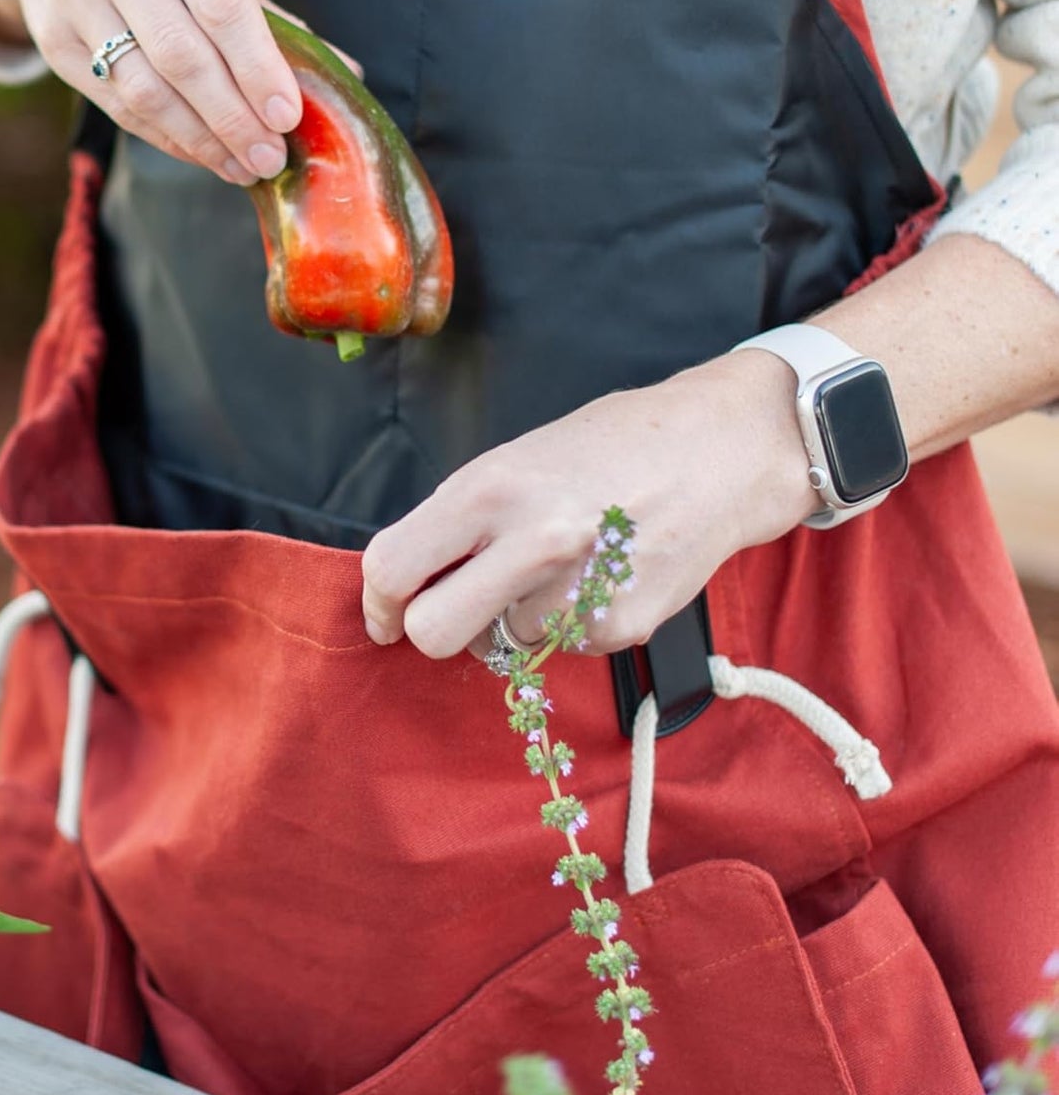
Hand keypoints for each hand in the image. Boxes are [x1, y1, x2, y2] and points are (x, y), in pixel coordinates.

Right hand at [0, 0, 359, 185]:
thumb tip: (343, 71)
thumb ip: (266, 13)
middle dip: (233, 117)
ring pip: (143, 89)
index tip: (287, 115)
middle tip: (271, 157)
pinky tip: (203, 154)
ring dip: (200, 139)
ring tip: (244, 167)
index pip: (219, 4)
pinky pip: (116, 106)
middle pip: (180, 55)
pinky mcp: (53, 40)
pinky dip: (166, 138)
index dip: (257, 67)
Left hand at [361, 352, 818, 658]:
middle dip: (435, 631)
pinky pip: (563, 646)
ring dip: (520, 616)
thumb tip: (409, 582)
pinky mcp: (619, 627)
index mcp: (487, 489)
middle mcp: (528, 541)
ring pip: (504, 643)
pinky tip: (604, 573)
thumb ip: (460, 521)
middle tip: (457, 610)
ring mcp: (577, 591)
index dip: (378, 603)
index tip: (386, 616)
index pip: (392, 567)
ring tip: (566, 562)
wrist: (716, 451)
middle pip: (433, 633)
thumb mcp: (514, 461)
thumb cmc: (608, 448)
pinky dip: (572, 621)